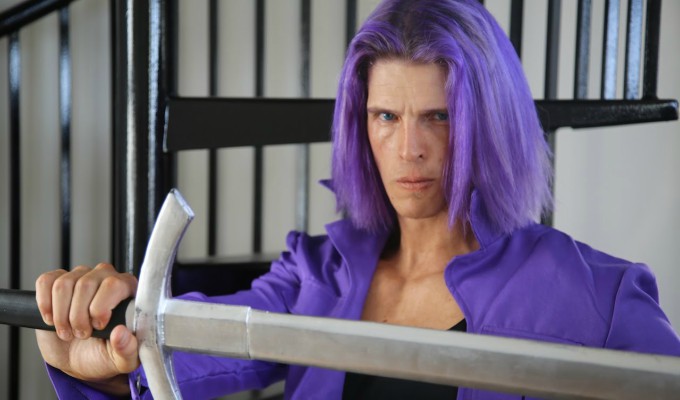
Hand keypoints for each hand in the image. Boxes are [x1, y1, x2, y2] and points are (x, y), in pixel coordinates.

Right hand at [35, 263, 139, 394]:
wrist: (78, 357)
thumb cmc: (103, 353)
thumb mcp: (121, 359)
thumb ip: (127, 349)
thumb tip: (121, 333)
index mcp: (128, 290)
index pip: (113, 284)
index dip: (100, 308)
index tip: (98, 326)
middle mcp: (106, 277)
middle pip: (85, 284)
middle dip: (78, 317)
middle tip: (81, 334)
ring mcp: (81, 276)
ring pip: (63, 285)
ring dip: (61, 315)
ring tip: (68, 331)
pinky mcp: (57, 281)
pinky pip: (46, 281)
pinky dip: (45, 304)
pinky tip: (52, 320)